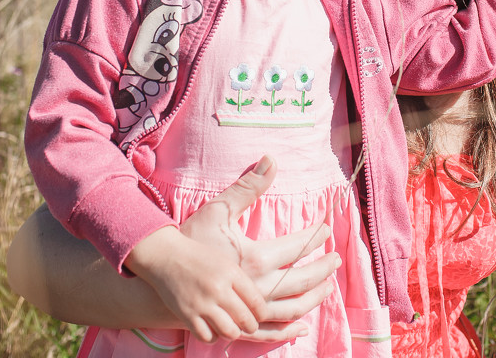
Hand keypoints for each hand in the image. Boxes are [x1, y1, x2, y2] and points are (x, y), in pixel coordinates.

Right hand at [125, 226, 264, 342]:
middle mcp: (219, 289)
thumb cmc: (199, 256)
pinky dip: (213, 337)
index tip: (261, 314)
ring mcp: (202, 303)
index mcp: (231, 273)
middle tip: (250, 324)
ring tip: (233, 328)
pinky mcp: (186, 314)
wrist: (166, 255)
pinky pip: (207, 337)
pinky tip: (213, 329)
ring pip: (229, 332)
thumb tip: (267, 297)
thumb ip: (244, 279)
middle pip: (246, 320)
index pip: (257, 301)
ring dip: (233, 332)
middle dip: (251, 325)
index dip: (262, 312)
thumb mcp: (226, 260)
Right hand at [182, 155, 337, 341]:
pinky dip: (286, 333)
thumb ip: (248, 187)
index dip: (315, 237)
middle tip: (336, 260)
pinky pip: (265, 334)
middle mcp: (255, 287)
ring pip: (289, 311)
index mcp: (255, 258)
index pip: (297, 248)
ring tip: (326, 289)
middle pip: (301, 282)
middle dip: (323, 271)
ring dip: (312, 300)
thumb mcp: (219, 209)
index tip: (326, 229)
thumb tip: (270, 160)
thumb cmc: (190, 238)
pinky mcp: (233, 323)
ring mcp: (244, 310)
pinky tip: (299, 329)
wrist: (160, 269)